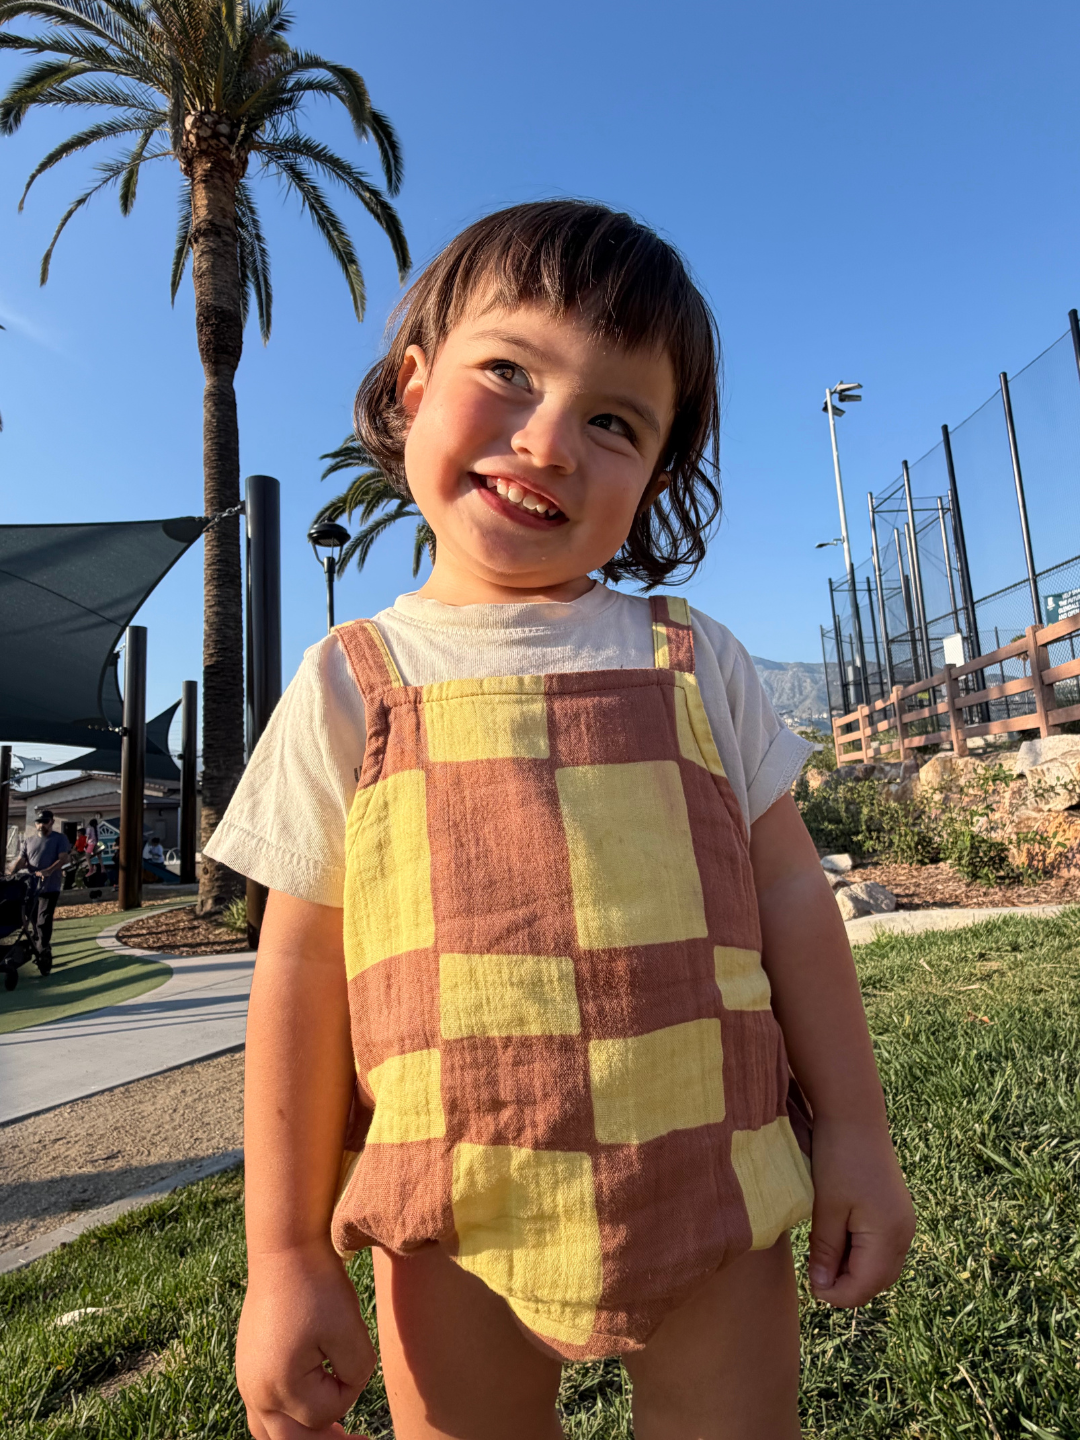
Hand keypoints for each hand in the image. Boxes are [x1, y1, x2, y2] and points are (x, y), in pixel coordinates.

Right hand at [237, 1240, 376, 1438]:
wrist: (284, 1250)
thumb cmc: (319, 1286)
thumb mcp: (350, 1332)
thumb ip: (356, 1375)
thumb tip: (346, 1392)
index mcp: (279, 1385)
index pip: (326, 1414)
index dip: (352, 1390)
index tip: (360, 1357)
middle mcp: (255, 1390)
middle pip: (293, 1439)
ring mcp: (247, 1380)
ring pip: (271, 1432)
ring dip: (302, 1436)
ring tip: (333, 1436)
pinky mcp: (248, 1366)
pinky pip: (262, 1410)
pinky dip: (286, 1420)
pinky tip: (306, 1412)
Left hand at [806, 1119, 914, 1307]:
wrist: (855, 1115)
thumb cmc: (837, 1158)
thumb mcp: (826, 1207)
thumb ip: (826, 1251)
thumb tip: (823, 1288)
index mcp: (889, 1235)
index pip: (865, 1286)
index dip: (837, 1295)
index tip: (810, 1287)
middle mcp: (904, 1233)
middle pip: (878, 1281)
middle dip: (847, 1286)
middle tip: (815, 1274)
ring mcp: (903, 1221)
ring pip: (881, 1266)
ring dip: (854, 1270)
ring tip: (823, 1256)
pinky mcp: (896, 1211)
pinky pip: (882, 1247)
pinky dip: (861, 1253)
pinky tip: (837, 1239)